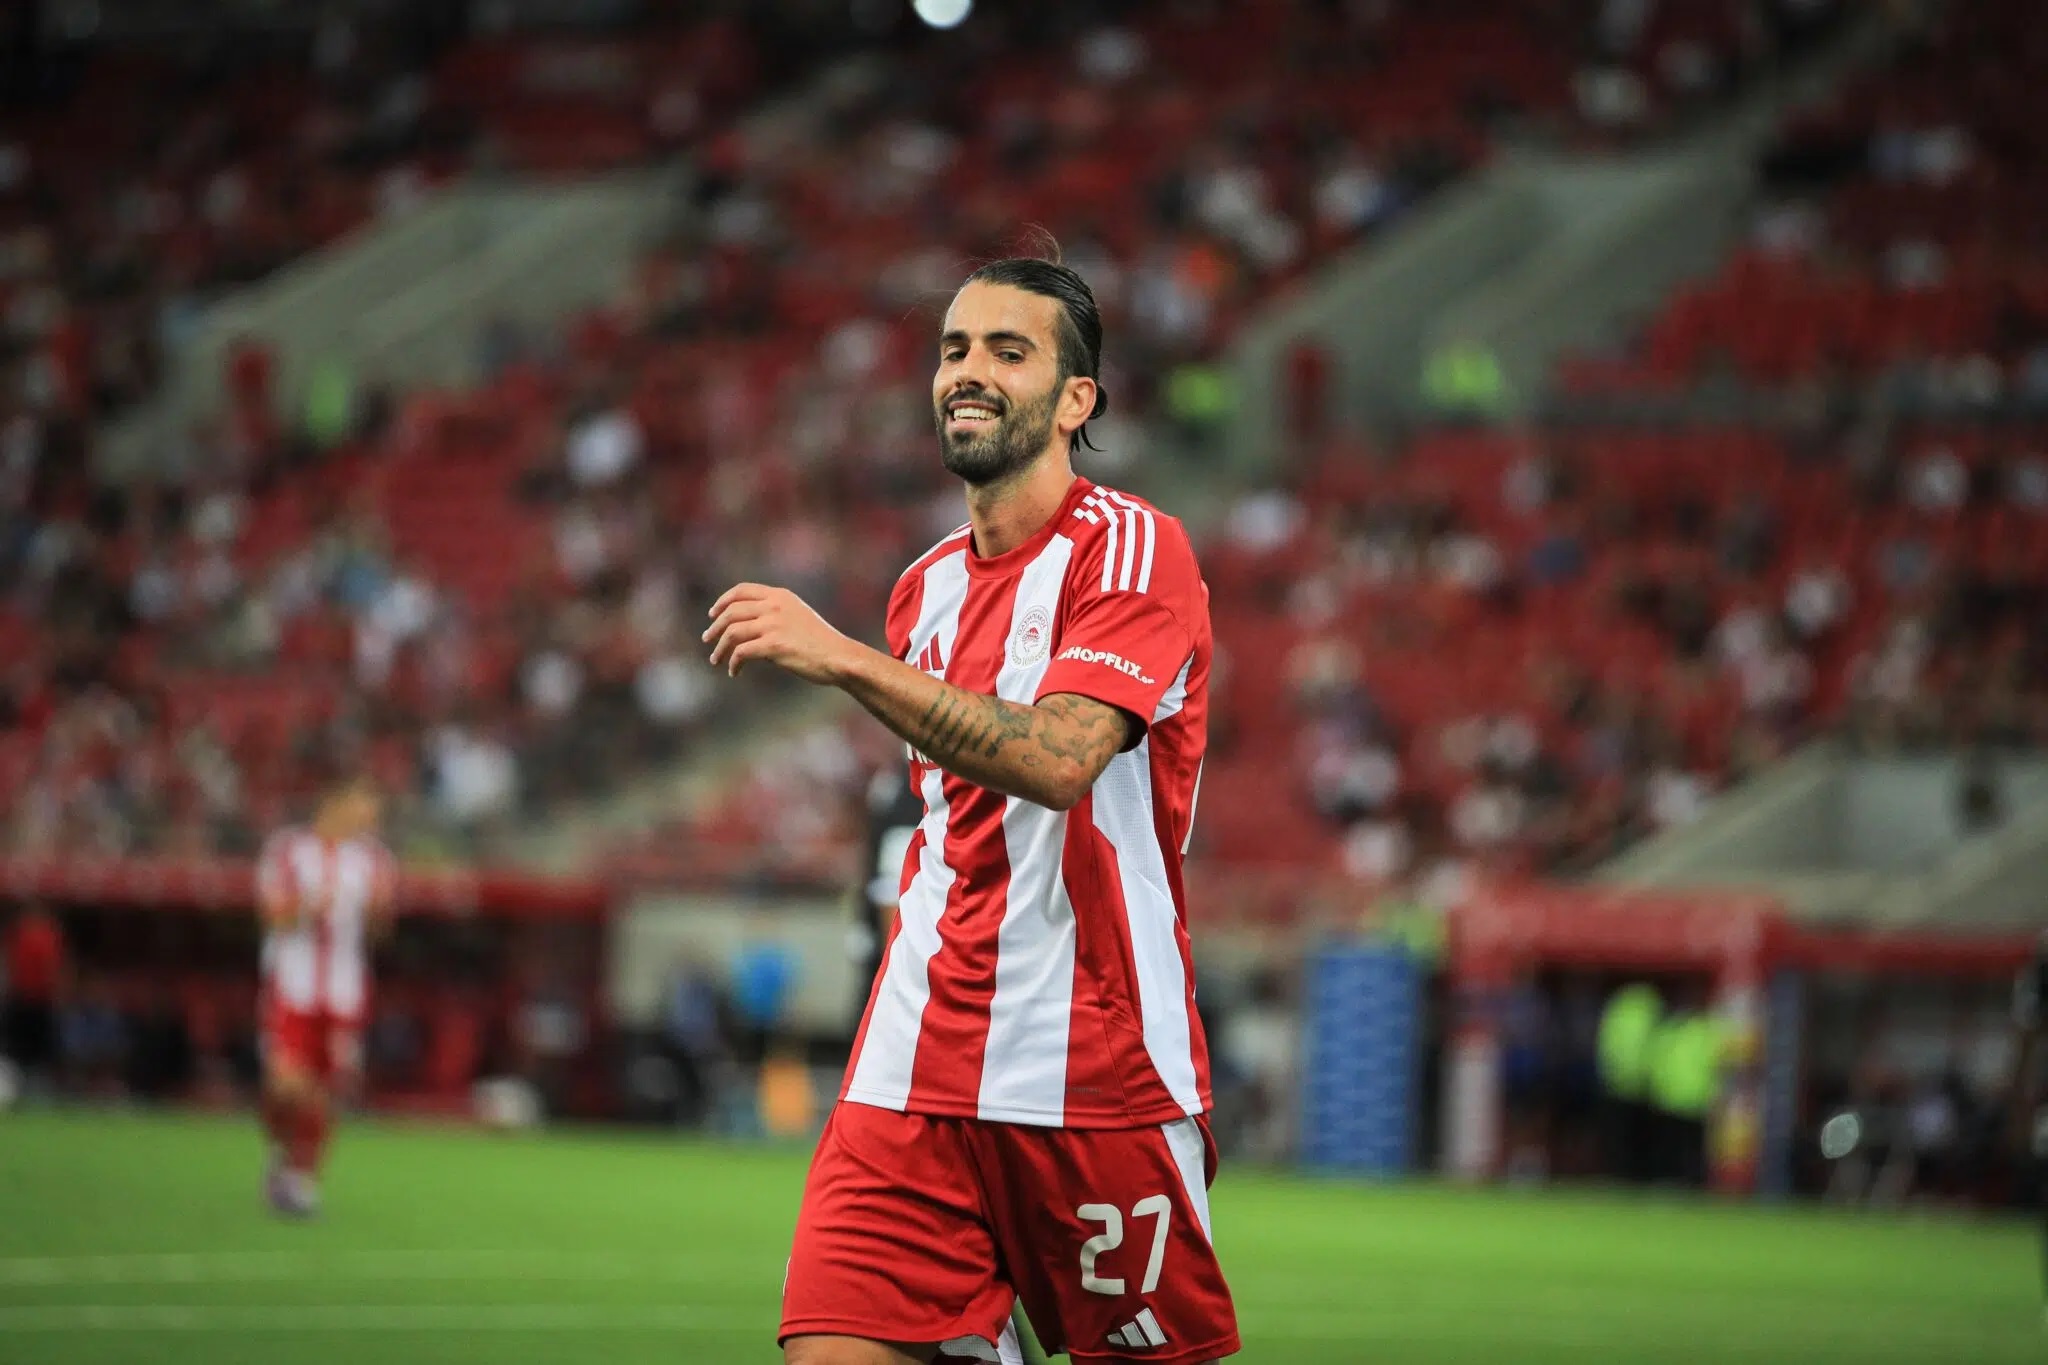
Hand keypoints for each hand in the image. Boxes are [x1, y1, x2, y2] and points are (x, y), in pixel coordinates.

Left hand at [704, 583, 859, 682]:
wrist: (839, 657)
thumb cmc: (821, 643)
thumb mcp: (798, 618)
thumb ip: (774, 617)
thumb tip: (747, 632)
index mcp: (780, 596)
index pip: (742, 590)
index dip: (723, 601)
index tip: (713, 614)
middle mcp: (774, 606)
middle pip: (731, 611)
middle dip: (715, 627)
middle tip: (707, 640)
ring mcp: (773, 625)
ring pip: (732, 633)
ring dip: (720, 648)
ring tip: (716, 660)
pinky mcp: (774, 645)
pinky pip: (741, 653)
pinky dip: (733, 663)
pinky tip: (734, 672)